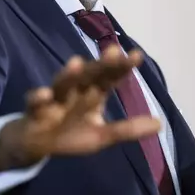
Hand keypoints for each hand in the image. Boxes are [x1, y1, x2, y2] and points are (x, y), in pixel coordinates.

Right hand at [0, 45, 160, 171]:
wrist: (36, 143)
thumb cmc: (71, 132)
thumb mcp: (102, 136)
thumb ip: (128, 130)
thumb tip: (160, 123)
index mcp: (93, 93)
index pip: (110, 77)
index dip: (122, 67)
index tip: (136, 55)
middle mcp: (76, 90)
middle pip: (88, 75)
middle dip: (99, 65)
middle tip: (112, 52)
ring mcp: (55, 99)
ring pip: (62, 84)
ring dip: (69, 74)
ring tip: (77, 62)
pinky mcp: (34, 112)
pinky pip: (35, 103)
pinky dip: (38, 98)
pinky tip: (43, 94)